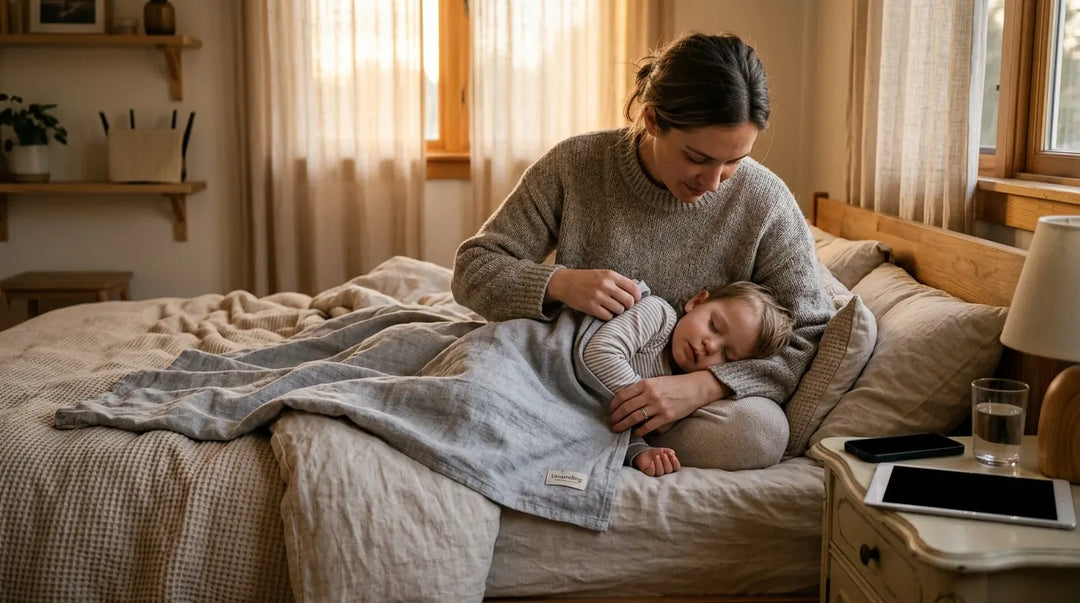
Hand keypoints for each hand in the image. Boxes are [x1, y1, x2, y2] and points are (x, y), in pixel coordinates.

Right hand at [545, 268, 639, 319]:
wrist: (564, 283)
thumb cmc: (586, 279)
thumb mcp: (603, 274)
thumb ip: (618, 281)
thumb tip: (636, 291)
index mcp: (611, 275)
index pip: (633, 288)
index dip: (637, 297)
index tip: (635, 300)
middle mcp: (606, 285)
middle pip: (629, 301)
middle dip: (628, 306)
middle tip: (623, 306)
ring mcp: (598, 296)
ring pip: (619, 310)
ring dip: (617, 311)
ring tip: (611, 308)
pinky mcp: (591, 307)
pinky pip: (608, 316)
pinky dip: (607, 316)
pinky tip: (603, 311)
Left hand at [610, 372, 728, 436]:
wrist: (695, 388)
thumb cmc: (674, 384)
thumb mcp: (656, 381)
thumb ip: (641, 389)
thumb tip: (625, 399)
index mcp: (646, 383)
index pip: (623, 395)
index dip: (614, 404)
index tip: (611, 410)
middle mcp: (651, 394)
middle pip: (626, 408)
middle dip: (616, 417)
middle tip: (611, 422)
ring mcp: (659, 406)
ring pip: (634, 418)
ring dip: (623, 425)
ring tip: (618, 429)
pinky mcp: (666, 417)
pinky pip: (648, 427)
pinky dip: (638, 431)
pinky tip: (634, 433)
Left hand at [633, 447, 679, 476]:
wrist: (644, 453)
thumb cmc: (656, 453)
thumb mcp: (663, 450)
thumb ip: (668, 451)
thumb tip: (672, 453)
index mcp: (670, 466)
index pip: (676, 467)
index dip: (675, 462)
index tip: (672, 456)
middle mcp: (664, 471)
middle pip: (669, 470)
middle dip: (666, 462)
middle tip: (663, 455)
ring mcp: (657, 473)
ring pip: (660, 472)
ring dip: (659, 464)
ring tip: (656, 456)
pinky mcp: (649, 473)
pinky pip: (651, 473)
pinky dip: (652, 468)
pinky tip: (651, 462)